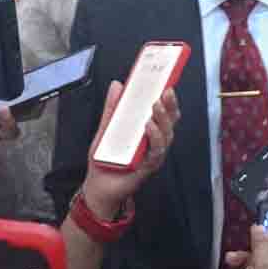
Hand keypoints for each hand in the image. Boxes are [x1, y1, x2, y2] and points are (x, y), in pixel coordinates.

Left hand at [80, 81, 179, 217]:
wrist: (97, 186)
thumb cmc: (105, 159)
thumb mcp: (106, 128)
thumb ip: (113, 108)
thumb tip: (117, 85)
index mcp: (148, 131)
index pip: (164, 112)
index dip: (168, 98)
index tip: (167, 81)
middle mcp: (154, 142)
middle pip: (170, 121)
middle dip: (170, 105)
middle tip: (166, 90)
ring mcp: (153, 154)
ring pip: (167, 134)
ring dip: (163, 118)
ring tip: (156, 106)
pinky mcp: (148, 167)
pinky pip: (156, 151)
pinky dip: (154, 137)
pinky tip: (148, 127)